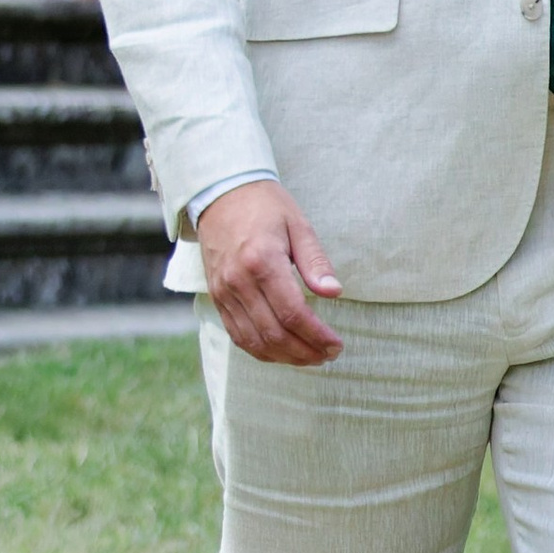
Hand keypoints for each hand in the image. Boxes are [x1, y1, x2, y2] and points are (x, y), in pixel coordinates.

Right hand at [197, 180, 344, 365]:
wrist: (220, 194)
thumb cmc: (265, 206)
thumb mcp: (298, 225)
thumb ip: (315, 262)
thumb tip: (334, 293)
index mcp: (262, 261)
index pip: (293, 312)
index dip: (317, 335)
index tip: (337, 344)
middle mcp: (238, 281)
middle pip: (274, 333)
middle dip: (305, 352)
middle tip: (329, 355)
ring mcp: (223, 292)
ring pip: (254, 341)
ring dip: (285, 357)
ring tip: (310, 358)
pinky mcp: (216, 297)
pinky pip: (237, 335)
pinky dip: (261, 350)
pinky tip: (283, 352)